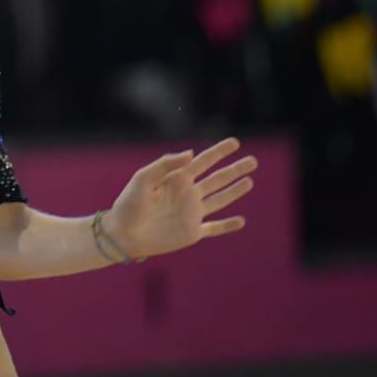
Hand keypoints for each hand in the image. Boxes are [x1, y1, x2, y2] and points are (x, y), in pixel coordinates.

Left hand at [103, 137, 256, 259]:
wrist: (123, 234)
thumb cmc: (129, 204)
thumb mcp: (143, 178)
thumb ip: (166, 164)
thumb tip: (192, 153)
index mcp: (176, 178)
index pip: (202, 161)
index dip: (218, 152)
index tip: (235, 142)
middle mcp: (187, 194)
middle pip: (217, 179)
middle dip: (234, 169)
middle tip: (253, 160)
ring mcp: (191, 213)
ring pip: (220, 199)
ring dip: (235, 191)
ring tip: (250, 181)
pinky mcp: (192, 232)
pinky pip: (214, 228)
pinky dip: (227, 226)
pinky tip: (241, 221)